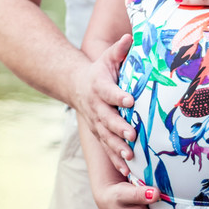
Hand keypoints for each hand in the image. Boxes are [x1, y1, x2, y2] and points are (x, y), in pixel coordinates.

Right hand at [74, 33, 137, 172]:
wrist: (76, 85)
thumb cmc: (99, 70)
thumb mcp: (107, 57)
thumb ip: (119, 49)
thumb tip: (129, 36)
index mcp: (99, 87)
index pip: (109, 91)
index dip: (119, 95)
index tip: (131, 99)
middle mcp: (96, 107)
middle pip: (107, 119)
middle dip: (119, 128)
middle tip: (132, 135)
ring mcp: (96, 122)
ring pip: (106, 137)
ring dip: (117, 148)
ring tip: (130, 157)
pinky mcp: (98, 133)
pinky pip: (107, 149)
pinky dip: (116, 161)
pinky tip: (127, 172)